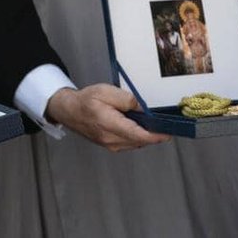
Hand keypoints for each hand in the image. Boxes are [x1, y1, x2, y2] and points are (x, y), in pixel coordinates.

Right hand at [45, 84, 169, 151]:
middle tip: (164, 123)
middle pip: (140, 141)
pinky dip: (138, 136)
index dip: (156, 136)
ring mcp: (110, 145)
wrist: (69, 111)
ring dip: (145, 135)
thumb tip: (142, 108)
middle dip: (153, 133)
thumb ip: (126, 99)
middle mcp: (110, 139)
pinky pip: (130, 143)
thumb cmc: (86, 100)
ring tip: (152, 123)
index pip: (138, 135)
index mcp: (109, 125)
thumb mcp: (106, 91)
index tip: (168, 133)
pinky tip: (139, 126)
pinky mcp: (110, 145)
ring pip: (136, 143)